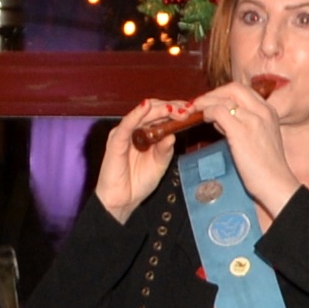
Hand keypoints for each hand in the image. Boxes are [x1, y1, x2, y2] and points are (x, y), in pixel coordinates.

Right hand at [94, 100, 183, 218]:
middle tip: (187, 110)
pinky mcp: (116, 140)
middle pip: (153, 110)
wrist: (122, 201)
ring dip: (159, 109)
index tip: (192, 110)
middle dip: (172, 107)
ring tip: (175, 109)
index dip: (176, 109)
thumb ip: (166, 149)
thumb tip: (173, 134)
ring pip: (143, 114)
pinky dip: (136, 114)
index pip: (161, 114)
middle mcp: (135, 130)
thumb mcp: (160, 164)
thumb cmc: (137, 182)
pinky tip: (146, 106)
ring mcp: (124, 133)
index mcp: (145, 134)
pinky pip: (127, 124)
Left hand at [190, 80, 300, 218]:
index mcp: (269, 112)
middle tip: (201, 103)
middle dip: (214, 93)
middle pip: (234, 88)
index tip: (213, 101)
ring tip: (197, 111)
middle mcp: (263, 111)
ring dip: (207, 102)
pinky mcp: (241, 131)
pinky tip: (204, 119)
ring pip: (224, 99)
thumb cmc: (266, 167)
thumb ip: (243, 124)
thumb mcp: (259, 138)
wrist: (275, 183)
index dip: (224, 93)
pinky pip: (219, 111)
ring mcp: (253, 120)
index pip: (244, 91)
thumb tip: (221, 117)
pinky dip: (208, 112)